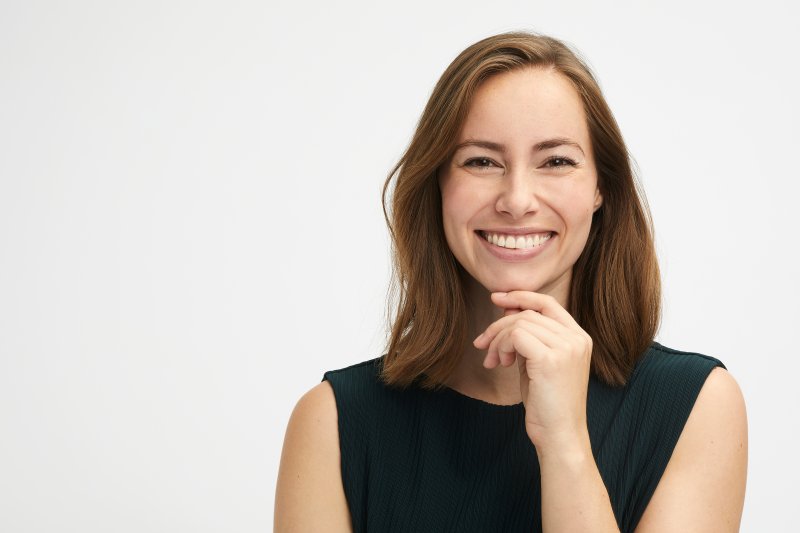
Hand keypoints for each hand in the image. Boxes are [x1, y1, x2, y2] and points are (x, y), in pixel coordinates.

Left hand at [473, 291, 592, 453]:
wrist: (559, 434)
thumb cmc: (547, 403)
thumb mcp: (537, 362)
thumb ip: (528, 336)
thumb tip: (507, 309)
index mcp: (579, 337)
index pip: (547, 303)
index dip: (520, 296)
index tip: (497, 298)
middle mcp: (577, 338)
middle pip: (528, 313)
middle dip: (499, 326)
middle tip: (483, 345)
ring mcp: (567, 347)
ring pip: (519, 323)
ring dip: (497, 340)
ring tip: (494, 361)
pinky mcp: (551, 359)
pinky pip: (516, 335)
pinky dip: (501, 346)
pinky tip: (501, 364)